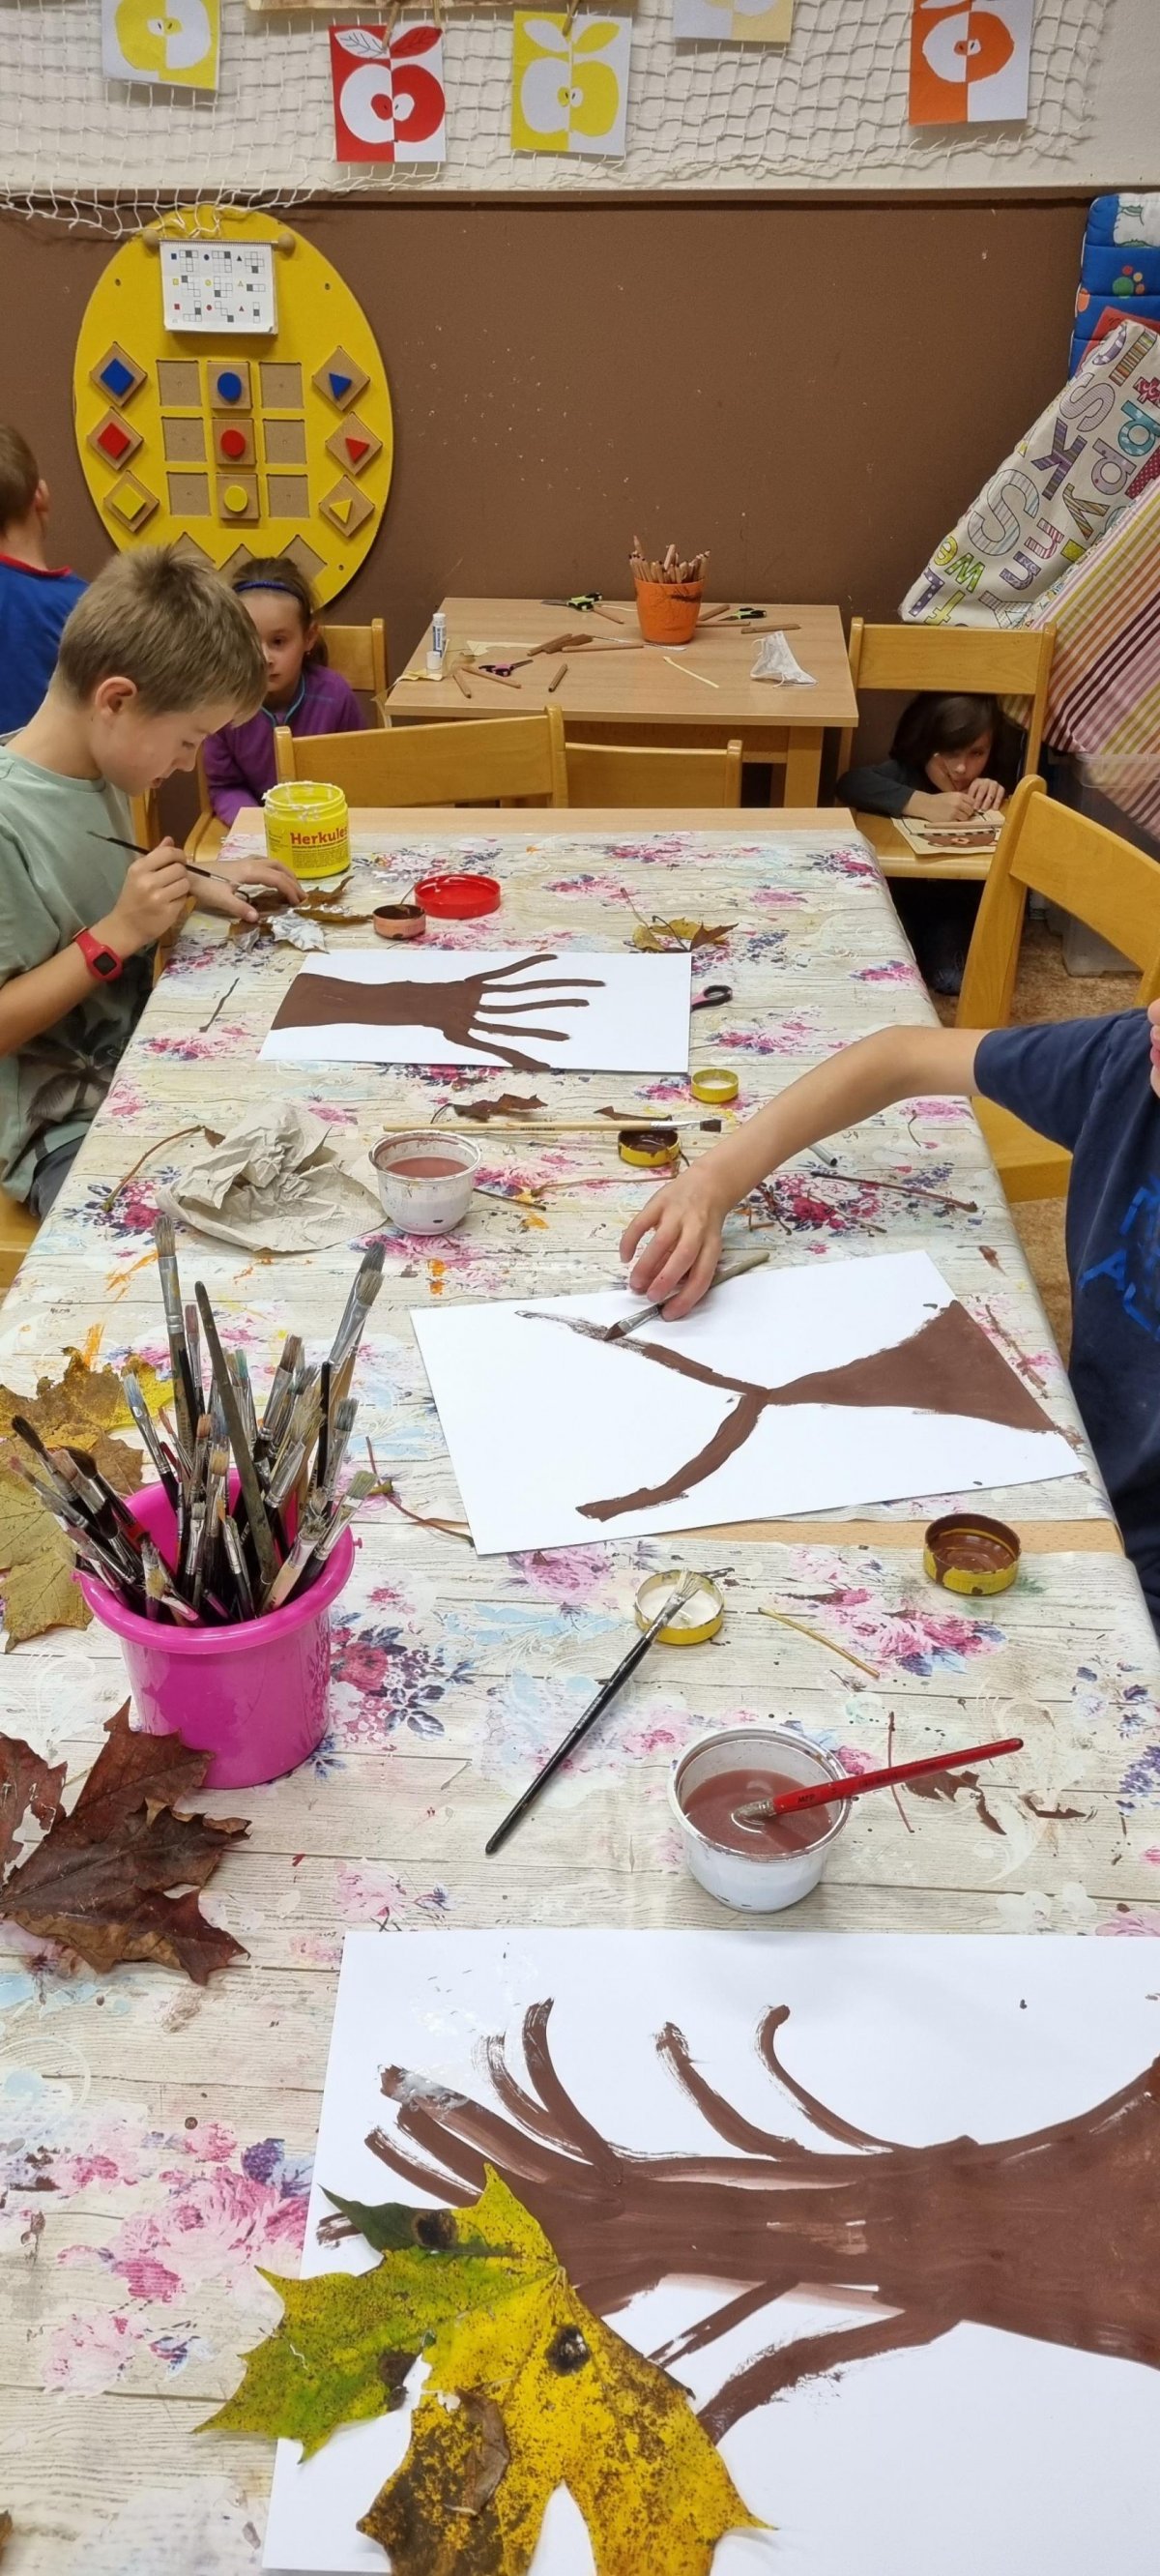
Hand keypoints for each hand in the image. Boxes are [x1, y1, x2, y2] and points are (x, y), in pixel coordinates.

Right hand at [98, 841, 191, 953]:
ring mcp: (158, 898)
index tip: (179, 861)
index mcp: (139, 868)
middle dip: (181, 872)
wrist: (126, 926)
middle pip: (180, 868)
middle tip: (175, 878)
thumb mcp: (138, 874)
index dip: (179, 855)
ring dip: (183, 886)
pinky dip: (181, 899)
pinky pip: (184, 899)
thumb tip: (170, 839)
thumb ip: (156, 856)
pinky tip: (172, 901)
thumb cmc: (133, 897)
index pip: (168, 853)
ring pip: (185, 883)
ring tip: (173, 890)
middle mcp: (148, 882)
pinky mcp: (168, 912)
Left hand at [192, 857, 302, 924]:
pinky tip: (272, 876)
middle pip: (279, 867)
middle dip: (292, 880)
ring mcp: (245, 861)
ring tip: (292, 885)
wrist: (189, 873)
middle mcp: (251, 863)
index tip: (298, 903)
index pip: (278, 879)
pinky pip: (265, 863)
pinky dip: (275, 869)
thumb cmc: (205, 886)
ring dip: (285, 872)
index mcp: (250, 871)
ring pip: (272, 862)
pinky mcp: (240, 863)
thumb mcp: (222, 900)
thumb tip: (257, 919)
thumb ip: (240, 908)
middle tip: (302, 895)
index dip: (290, 890)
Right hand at [619, 1170, 727, 1319]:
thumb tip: (665, 1289)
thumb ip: (688, 1264)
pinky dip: (630, 1240)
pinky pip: (641, 1223)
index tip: (668, 1314)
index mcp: (711, 1244)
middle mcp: (697, 1228)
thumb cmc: (704, 1223)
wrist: (708, 1184)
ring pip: (662, 1241)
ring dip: (646, 1265)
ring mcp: (677, 1213)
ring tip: (634, 1283)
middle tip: (649, 1297)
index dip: (686, 1298)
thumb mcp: (705, 1243)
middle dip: (665, 1280)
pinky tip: (625, 1257)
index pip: (702, 1275)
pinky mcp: (659, 1202)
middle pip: (684, 1257)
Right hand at [907, 791, 974, 822]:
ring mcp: (954, 812)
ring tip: (955, 816)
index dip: (970, 806)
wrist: (926, 805)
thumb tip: (973, 806)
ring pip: (966, 817)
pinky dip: (956, 822)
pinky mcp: (950, 820)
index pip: (972, 802)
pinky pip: (959, 823)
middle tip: (960, 813)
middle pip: (970, 810)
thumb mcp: (951, 795)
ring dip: (962, 818)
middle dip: (967, 813)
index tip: (966, 808)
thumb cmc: (939, 800)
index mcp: (959, 795)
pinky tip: (950, 819)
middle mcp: (958, 803)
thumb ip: (962, 799)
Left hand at [966, 776, 1005, 813]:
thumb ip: (966, 796)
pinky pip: (1000, 794)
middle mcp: (986, 781)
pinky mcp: (1001, 788)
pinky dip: (997, 801)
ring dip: (987, 801)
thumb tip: (961, 801)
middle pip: (982, 790)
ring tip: (984, 809)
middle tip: (976, 808)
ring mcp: (994, 784)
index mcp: (977, 782)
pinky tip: (994, 808)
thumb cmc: (977, 797)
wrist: (990, 794)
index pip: (973, 788)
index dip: (971, 797)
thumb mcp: (970, 794)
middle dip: (979, 799)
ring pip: (991, 792)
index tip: (969, 804)